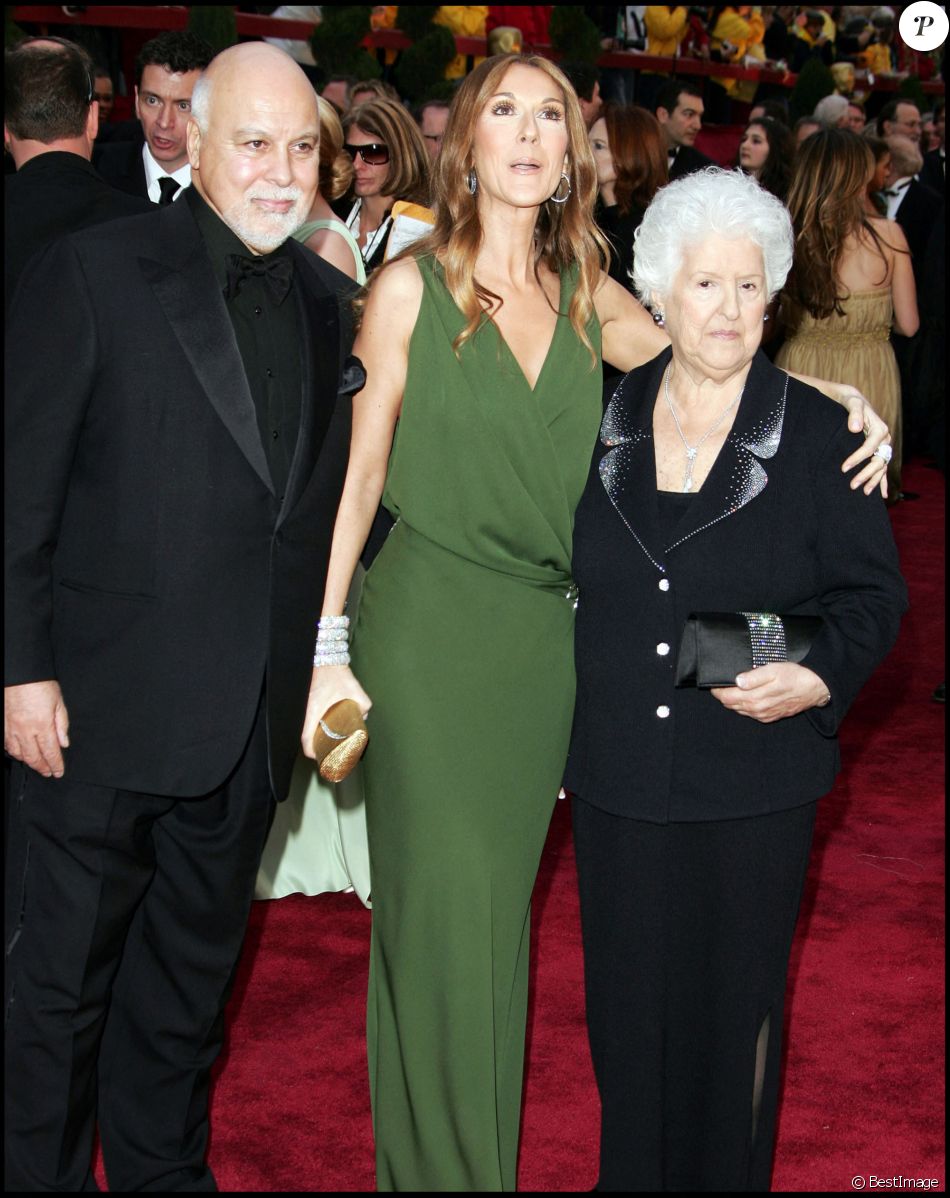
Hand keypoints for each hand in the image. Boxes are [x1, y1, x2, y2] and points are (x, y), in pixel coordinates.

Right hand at [4, 680, 69, 776]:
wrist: (19, 673)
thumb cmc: (40, 685)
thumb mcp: (58, 702)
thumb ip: (61, 725)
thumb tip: (64, 743)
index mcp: (42, 725)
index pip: (51, 752)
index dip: (55, 765)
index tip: (59, 772)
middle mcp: (25, 730)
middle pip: (34, 757)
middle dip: (42, 767)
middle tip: (49, 773)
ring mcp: (11, 728)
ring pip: (18, 753)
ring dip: (28, 762)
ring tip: (37, 765)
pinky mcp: (2, 724)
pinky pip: (7, 744)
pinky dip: (14, 752)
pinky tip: (20, 753)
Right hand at [300, 665, 371, 758]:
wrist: (324, 658)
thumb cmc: (337, 674)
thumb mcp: (355, 691)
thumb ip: (363, 706)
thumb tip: (363, 718)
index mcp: (312, 711)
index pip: (306, 740)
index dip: (313, 752)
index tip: (321, 757)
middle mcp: (302, 711)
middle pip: (303, 737)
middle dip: (314, 747)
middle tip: (326, 751)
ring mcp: (299, 707)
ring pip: (302, 728)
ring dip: (312, 736)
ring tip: (324, 740)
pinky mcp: (301, 702)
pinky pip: (303, 720)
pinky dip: (310, 726)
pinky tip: (320, 726)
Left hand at [711, 662, 829, 722]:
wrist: (816, 688)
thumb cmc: (795, 676)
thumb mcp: (774, 670)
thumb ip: (754, 677)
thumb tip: (737, 681)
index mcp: (754, 699)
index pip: (726, 698)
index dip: (717, 690)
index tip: (715, 681)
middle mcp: (757, 710)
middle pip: (731, 705)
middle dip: (724, 695)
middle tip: (723, 682)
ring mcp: (763, 715)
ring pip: (740, 710)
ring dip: (734, 700)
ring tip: (734, 687)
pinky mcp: (770, 717)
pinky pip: (751, 713)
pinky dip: (745, 705)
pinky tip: (749, 695)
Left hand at [840, 389, 889, 496]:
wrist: (850, 400)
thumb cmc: (849, 401)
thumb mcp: (851, 402)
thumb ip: (854, 413)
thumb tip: (855, 428)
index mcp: (880, 428)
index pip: (870, 448)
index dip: (858, 459)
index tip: (844, 468)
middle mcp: (884, 439)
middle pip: (878, 461)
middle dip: (866, 474)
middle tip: (852, 486)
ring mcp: (882, 446)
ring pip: (881, 467)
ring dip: (874, 480)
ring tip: (864, 492)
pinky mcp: (877, 451)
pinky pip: (882, 468)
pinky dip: (883, 481)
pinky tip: (882, 494)